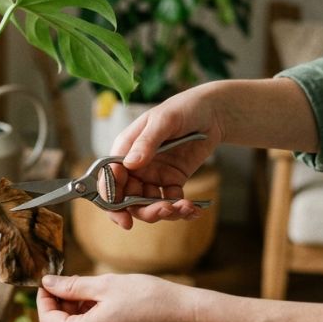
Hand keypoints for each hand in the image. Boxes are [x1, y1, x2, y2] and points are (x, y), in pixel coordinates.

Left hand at [36, 273, 203, 321]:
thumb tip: (48, 284)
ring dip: (78, 320)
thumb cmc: (150, 298)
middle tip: (72, 286)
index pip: (49, 320)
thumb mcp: (107, 285)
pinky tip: (109, 313)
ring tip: (94, 298)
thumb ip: (72, 286)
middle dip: (62, 309)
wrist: (189, 321)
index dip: (45, 300)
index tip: (49, 284)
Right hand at [107, 86, 221, 228]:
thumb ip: (146, 142)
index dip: (111, 198)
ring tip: (184, 208)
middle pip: (127, 198)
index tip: (123, 213)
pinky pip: (171, 202)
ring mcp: (153, 175)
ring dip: (163, 212)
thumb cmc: (184, 108)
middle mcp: (135, 166)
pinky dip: (181, 210)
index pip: (109, 178)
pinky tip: (193, 210)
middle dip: (142, 210)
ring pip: (148, 204)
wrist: (213, 112)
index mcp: (125, 149)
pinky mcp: (172, 181)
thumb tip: (130, 164)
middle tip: (163, 210)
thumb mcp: (164, 120)